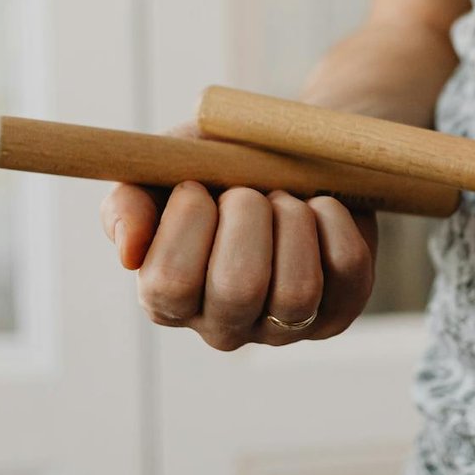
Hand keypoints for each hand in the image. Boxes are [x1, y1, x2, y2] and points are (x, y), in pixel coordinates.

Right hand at [100, 122, 378, 349]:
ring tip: (283, 198)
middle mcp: (224, 325)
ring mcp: (284, 326)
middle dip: (246, 217)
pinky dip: (333, 220)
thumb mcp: (163, 168)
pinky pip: (346, 270)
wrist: (288, 148)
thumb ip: (128, 203)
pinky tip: (319, 205)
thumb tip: (129, 253)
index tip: (195, 186)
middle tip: (246, 190)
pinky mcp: (337, 311)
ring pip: (296, 290)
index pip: (169, 285)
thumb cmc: (215, 164)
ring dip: (291, 221)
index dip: (186, 225)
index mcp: (168, 298)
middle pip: (238, 289)